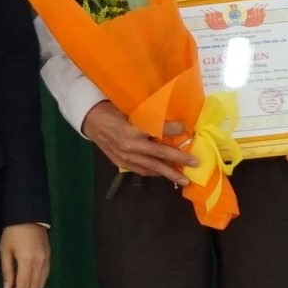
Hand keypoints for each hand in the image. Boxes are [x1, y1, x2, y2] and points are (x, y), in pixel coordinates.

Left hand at [0, 223, 51, 287]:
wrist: (28, 214)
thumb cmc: (12, 232)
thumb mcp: (4, 250)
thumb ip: (7, 271)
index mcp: (26, 260)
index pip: (22, 287)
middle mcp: (39, 263)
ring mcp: (47, 260)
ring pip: (40, 284)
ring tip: (19, 282)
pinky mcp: (50, 257)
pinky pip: (45, 276)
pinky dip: (37, 281)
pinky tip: (29, 277)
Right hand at [81, 99, 198, 187]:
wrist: (91, 121)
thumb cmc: (112, 110)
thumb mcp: (130, 108)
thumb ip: (148, 116)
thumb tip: (171, 120)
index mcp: (131, 129)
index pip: (157, 130)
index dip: (172, 130)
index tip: (185, 128)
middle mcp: (130, 145)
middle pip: (159, 153)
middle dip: (179, 158)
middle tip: (195, 162)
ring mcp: (125, 157)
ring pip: (152, 167)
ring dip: (169, 173)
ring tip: (184, 179)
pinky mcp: (121, 163)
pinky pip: (142, 170)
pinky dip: (154, 173)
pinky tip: (164, 174)